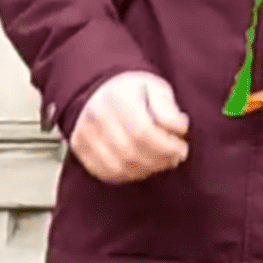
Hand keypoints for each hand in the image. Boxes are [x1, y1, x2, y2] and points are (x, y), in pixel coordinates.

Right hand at [69, 71, 189, 183]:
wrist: (102, 90)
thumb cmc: (135, 91)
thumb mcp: (157, 88)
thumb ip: (169, 108)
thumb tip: (178, 130)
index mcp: (116, 97)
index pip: (142, 132)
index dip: (166, 146)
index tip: (181, 146)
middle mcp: (95, 116)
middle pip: (130, 152)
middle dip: (160, 159)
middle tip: (176, 156)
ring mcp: (84, 134)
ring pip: (118, 167)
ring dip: (147, 169)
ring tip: (163, 161)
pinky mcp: (80, 149)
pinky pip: (106, 173)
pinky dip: (130, 175)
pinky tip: (144, 166)